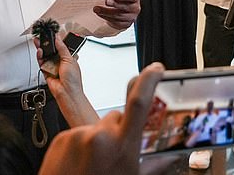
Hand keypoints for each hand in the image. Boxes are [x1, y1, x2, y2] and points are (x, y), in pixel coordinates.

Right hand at [35, 33, 82, 98]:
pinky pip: (41, 62)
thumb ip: (62, 48)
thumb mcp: (69, 59)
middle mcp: (60, 62)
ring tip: (38, 42)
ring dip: (42, 49)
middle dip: (47, 43)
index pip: (61, 46)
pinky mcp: (46, 71)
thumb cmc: (73, 80)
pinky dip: (39, 57)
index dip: (56, 40)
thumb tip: (58, 38)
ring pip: (45, 55)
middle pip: (51, 50)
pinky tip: (40, 52)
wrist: (67, 93)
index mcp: (68, 58)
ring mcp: (53, 66)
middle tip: (42, 36)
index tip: (51, 34)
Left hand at [39, 62, 164, 174]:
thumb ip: (153, 166)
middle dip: (118, 131)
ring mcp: (78, 136)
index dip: (148, 82)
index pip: (139, 104)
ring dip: (97, 140)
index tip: (155, 69)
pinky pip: (77, 134)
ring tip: (93, 165)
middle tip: (114, 155)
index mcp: (122, 147)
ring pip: (95, 128)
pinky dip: (80, 145)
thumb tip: (172, 157)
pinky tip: (80, 164)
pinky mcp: (62, 137)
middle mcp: (100, 137)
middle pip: (116, 118)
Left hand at [93, 0, 139, 30]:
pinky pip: (115, 22)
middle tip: (106, 1)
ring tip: (97, 9)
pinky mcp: (125, 24)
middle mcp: (135, 8)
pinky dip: (106, 17)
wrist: (119, 10)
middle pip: (126, 7)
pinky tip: (99, 13)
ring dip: (106, 12)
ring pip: (119, 16)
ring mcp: (131, 18)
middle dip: (115, 4)